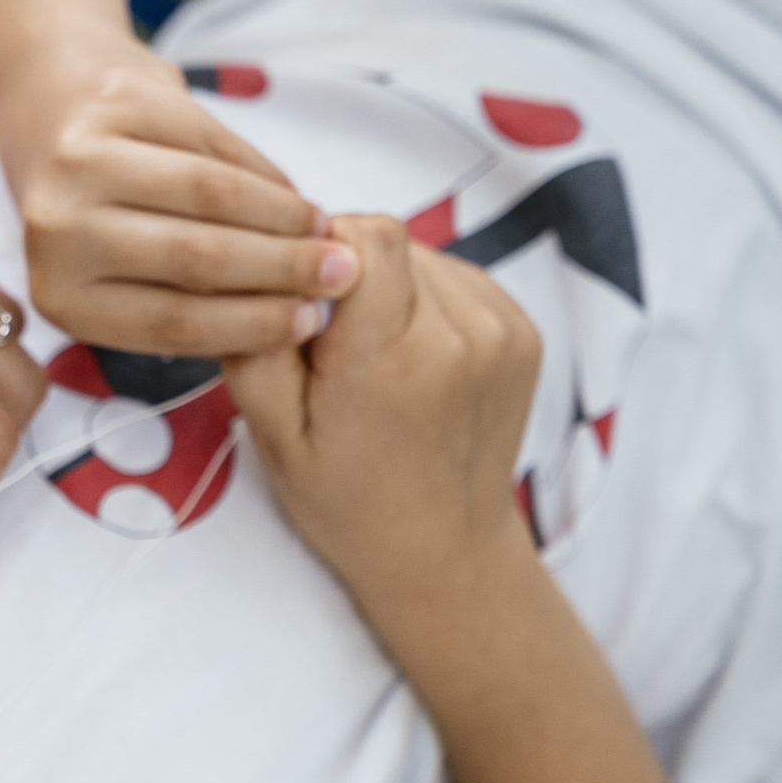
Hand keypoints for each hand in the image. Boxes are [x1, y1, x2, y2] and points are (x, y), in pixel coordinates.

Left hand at [0, 31, 357, 356]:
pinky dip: (264, 174)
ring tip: (325, 233)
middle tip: (341, 274)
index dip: (251, 325)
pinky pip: (213, 143)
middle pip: (195, 259)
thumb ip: (193, 301)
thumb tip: (299, 313)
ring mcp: (81, 160)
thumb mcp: (127, 279)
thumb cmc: (105, 217)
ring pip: (212, 196)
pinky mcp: (117, 103)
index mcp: (61, 294)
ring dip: (284, 219)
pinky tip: (293, 196)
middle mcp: (58, 229)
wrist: (56, 112)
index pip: (169, 322)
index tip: (310, 322)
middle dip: (283, 270)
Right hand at [219, 213, 540, 598]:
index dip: (324, 255)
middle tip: (336, 348)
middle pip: (391, 241)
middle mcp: (459, 336)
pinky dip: (427, 303)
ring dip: (391, 290)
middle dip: (352, 278)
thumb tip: (266, 268)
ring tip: (377, 359)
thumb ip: (257, 346)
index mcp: (390, 360)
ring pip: (424, 255)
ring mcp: (502, 331)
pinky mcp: (524, 330)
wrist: (441, 548)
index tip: (307, 304)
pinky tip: (413, 360)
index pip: (365, 234)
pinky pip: (458, 278)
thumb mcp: (273, 436)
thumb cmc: (348, 500)